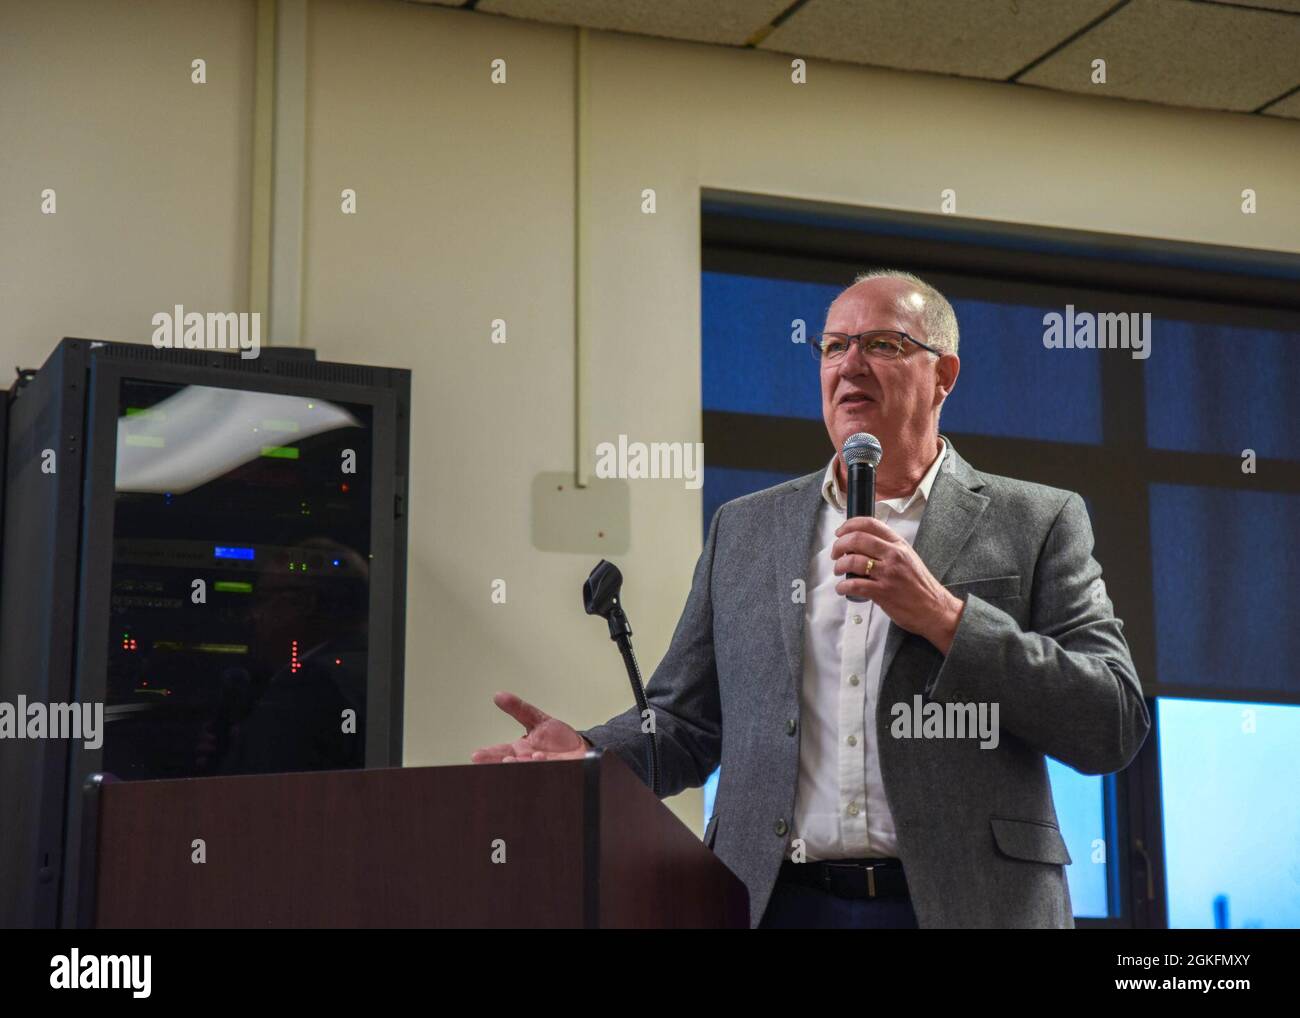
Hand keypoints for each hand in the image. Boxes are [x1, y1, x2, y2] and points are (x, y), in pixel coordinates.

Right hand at [469, 691, 590, 762]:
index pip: (499, 753)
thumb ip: (519, 709)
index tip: (476, 755)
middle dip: (502, 764)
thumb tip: (498, 696)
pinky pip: (547, 770)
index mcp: (519, 751)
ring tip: (515, 759)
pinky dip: (541, 765)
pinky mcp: (557, 771)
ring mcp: (541, 769)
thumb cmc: (558, 739)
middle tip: (499, 760)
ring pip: (526, 769)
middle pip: (510, 765)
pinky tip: (538, 758)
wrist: (582, 748)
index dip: (487, 755)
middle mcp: (527, 762)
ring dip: (520, 765)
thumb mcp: (537, 719)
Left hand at [831, 516, 964, 653]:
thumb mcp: (908, 557)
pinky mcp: (883, 592)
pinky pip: (855, 585)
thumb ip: (888, 548)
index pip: (870, 524)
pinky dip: (843, 586)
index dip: (849, 525)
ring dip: (839, 565)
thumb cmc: (920, 585)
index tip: (840, 532)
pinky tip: (842, 588)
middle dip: (839, 545)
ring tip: (839, 571)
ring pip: (853, 561)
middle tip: (835, 553)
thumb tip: (862, 544)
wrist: (935, 608)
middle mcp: (894, 555)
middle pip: (857, 539)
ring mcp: (888, 573)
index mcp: (899, 544)